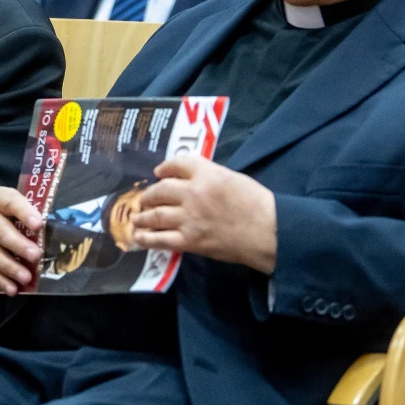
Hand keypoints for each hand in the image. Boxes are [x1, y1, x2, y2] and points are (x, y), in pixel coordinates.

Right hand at [0, 187, 42, 295]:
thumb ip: (33, 215)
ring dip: (9, 267)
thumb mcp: (20, 205)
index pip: (11, 203)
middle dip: (18, 245)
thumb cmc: (10, 213)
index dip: (24, 213)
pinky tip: (12, 289)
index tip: (38, 225)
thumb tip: (56, 233)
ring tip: (26, 278)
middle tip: (36, 256)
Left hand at [132, 157, 277, 273]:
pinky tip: (139, 237)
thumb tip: (192, 178)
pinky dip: (147, 238)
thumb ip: (210, 175)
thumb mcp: (233, 178)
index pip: (177, 164)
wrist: (268, 233)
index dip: (164, 168)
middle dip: (148, 195)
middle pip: (160, 190)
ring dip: (142, 216)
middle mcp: (192, 193)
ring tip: (136, 218)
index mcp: (206, 174)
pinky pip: (161, 239)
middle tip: (144, 200)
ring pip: (155, 215)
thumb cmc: (256, 204)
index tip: (158, 173)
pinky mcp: (190, 240)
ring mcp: (188, 218)